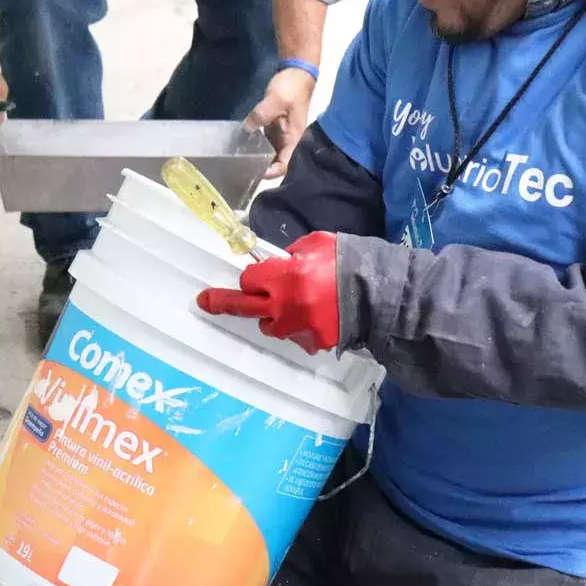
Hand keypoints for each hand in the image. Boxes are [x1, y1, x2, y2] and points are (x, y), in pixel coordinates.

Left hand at [197, 232, 340, 352]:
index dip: (254, 277)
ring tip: (295, 306)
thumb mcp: (316, 244)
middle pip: (243, 306)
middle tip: (204, 301)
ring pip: (270, 325)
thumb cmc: (347, 261)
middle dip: (221, 302)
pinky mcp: (312, 342)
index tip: (258, 276)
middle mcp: (285, 304)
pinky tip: (318, 317)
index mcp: (285, 276)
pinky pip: (295, 336)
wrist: (380, 293)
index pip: (249, 279)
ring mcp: (297, 326)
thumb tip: (278, 263)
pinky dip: (300, 328)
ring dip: (274, 315)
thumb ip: (292, 255)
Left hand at [245, 67, 316, 178]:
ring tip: (238, 162)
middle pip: (276, 162)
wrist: (297, 72)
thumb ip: (261, 115)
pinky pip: (264, 142)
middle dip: (262, 169)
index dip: (271, 172)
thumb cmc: (291, 88)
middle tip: (241, 170)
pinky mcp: (274, 126)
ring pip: (269, 153)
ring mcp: (281, 133)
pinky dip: (254, 146)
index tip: (256, 173)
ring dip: (257, 159)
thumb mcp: (276, 100)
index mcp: (293, 138)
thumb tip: (246, 129)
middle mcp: (287, 140)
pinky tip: (241, 145)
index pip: (284, 164)